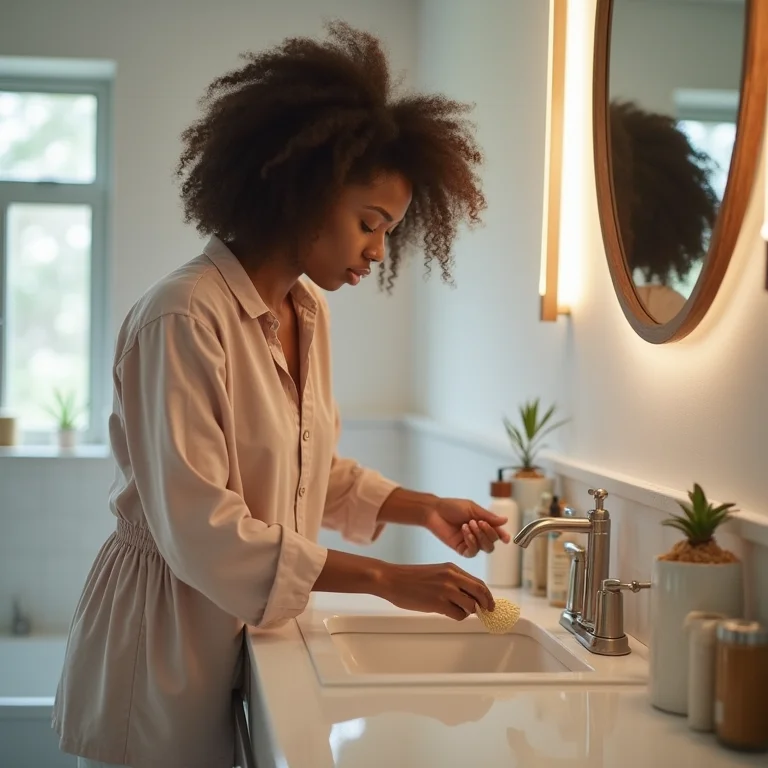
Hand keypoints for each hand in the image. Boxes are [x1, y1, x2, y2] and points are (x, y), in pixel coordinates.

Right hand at [377, 561, 494, 620]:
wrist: (392, 580)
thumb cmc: (411, 578)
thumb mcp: (437, 572)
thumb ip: (453, 581)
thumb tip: (468, 597)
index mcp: (452, 568)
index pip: (478, 582)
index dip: (487, 595)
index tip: (490, 604)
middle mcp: (452, 577)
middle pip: (480, 592)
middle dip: (487, 604)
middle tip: (487, 612)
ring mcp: (446, 590)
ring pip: (470, 606)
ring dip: (468, 612)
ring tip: (457, 611)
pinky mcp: (438, 603)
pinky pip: (458, 614)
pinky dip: (457, 616)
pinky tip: (447, 613)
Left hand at [424, 498, 510, 557]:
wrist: (434, 511)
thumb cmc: (452, 507)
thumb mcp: (472, 508)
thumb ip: (488, 516)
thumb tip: (505, 520)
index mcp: (483, 524)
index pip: (497, 533)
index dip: (503, 536)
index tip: (506, 538)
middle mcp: (478, 535)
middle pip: (492, 542)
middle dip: (489, 533)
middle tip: (479, 522)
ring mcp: (470, 543)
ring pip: (485, 548)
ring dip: (480, 536)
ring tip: (469, 524)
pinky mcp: (461, 549)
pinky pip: (472, 552)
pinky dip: (471, 542)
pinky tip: (465, 532)